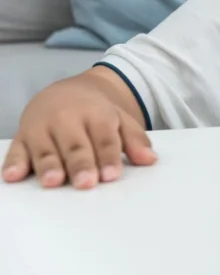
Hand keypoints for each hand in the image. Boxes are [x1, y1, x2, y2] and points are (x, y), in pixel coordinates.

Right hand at [2, 73, 156, 188]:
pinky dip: (14, 163)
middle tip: (86, 183)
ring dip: (48, 165)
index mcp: (97, 115)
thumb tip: (150, 159)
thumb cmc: (97, 113)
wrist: (66, 90)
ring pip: (45, 149)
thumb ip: (135, 140)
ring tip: (53, 182)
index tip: (111, 176)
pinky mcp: (22, 137)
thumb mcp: (120, 120)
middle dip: (80, 164)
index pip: (104, 138)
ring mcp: (43, 128)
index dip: (108, 157)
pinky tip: (14, 176)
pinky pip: (16, 151)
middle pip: (75, 145)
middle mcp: (68, 119)